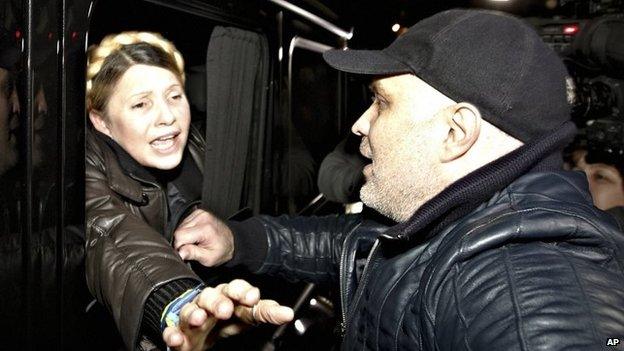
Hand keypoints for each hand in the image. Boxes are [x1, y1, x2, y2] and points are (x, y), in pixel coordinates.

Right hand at [162, 279, 293, 350]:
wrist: (195, 327)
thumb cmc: (224, 318)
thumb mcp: (246, 315)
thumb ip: (264, 312)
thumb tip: (288, 314)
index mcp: (228, 296)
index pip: (238, 290)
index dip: (245, 292)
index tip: (253, 298)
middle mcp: (209, 302)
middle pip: (213, 296)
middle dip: (219, 302)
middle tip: (226, 309)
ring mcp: (192, 316)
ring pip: (191, 311)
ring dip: (194, 314)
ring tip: (199, 319)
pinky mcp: (178, 333)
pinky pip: (172, 331)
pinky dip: (172, 334)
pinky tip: (176, 338)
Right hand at [174, 209, 233, 265]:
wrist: (230, 241)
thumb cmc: (221, 250)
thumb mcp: (208, 258)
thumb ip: (193, 254)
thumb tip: (179, 252)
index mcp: (205, 228)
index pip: (180, 236)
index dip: (179, 247)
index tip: (187, 252)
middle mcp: (202, 217)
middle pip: (179, 231)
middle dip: (182, 242)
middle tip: (194, 247)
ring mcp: (200, 213)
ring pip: (180, 227)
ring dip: (184, 236)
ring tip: (196, 241)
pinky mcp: (197, 212)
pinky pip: (184, 223)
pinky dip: (187, 231)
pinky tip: (195, 235)